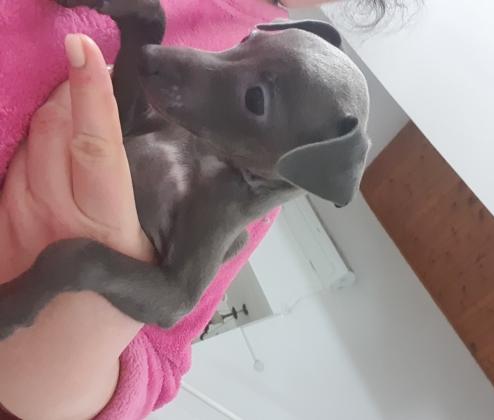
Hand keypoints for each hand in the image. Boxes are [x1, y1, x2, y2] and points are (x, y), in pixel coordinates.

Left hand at [0, 34, 153, 419]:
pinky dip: (35, 135)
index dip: (90, 94)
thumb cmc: (112, 306)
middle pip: (55, 128)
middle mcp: (53, 213)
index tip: (86, 49)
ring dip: (52, 107)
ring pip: (31, 138)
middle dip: (71, 88)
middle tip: (89, 63)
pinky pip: (14, 158)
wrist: (53, 350)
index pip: (93, 145)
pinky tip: (50, 132)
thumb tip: (148, 151)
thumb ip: (138, 203)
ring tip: (74, 94)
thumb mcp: (148, 258)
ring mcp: (17, 214)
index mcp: (102, 224)